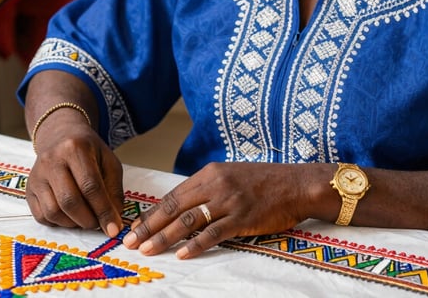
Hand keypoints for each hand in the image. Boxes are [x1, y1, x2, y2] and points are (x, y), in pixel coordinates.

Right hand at [26, 111, 123, 237]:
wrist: (59, 135)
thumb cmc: (88, 150)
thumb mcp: (108, 161)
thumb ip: (113, 190)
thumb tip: (114, 221)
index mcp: (75, 149)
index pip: (90, 186)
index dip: (103, 210)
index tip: (114, 229)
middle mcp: (52, 160)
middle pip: (69, 200)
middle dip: (87, 220)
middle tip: (98, 224)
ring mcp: (37, 175)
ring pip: (53, 211)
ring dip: (73, 223)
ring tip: (85, 219)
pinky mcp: (29, 188)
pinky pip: (41, 216)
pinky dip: (58, 223)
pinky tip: (70, 216)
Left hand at [122, 162, 310, 258]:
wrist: (296, 183)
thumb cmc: (263, 182)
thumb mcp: (230, 176)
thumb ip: (207, 189)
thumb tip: (181, 208)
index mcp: (209, 173)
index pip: (172, 196)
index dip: (152, 213)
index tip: (135, 227)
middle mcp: (215, 184)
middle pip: (175, 208)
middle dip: (150, 226)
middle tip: (131, 242)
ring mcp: (229, 201)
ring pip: (189, 221)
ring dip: (165, 237)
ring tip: (148, 250)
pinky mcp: (242, 217)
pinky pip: (213, 233)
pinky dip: (196, 245)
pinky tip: (182, 254)